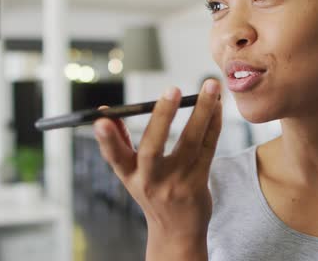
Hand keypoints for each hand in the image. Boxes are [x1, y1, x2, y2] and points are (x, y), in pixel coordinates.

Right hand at [93, 79, 221, 259]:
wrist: (177, 231)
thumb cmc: (153, 193)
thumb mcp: (131, 174)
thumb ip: (119, 143)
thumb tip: (106, 113)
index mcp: (130, 176)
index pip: (114, 156)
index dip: (107, 139)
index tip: (101, 119)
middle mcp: (151, 180)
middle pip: (153, 148)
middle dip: (162, 117)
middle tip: (172, 90)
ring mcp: (177, 183)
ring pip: (190, 142)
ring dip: (201, 111)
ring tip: (210, 86)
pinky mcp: (199, 182)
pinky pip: (208, 148)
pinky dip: (213, 123)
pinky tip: (216, 104)